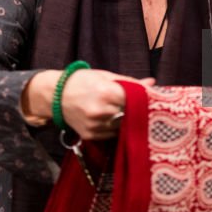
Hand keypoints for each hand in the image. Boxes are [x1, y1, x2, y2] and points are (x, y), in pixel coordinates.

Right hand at [19, 68, 154, 139]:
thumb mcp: (106, 76)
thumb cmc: (83, 81)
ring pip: (123, 127)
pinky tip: (115, 120)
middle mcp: (101, 111)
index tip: (156, 100)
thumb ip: (130, 82)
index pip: (136, 100)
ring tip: (131, 114)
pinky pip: (112, 134)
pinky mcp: (91, 135)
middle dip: (140, 112)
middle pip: (132, 116)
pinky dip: (117, 128)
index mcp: (106, 92)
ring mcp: (95, 126)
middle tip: (148, 109)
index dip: (147, 100)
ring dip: (129, 122)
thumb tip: (152, 83)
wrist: (56, 95)